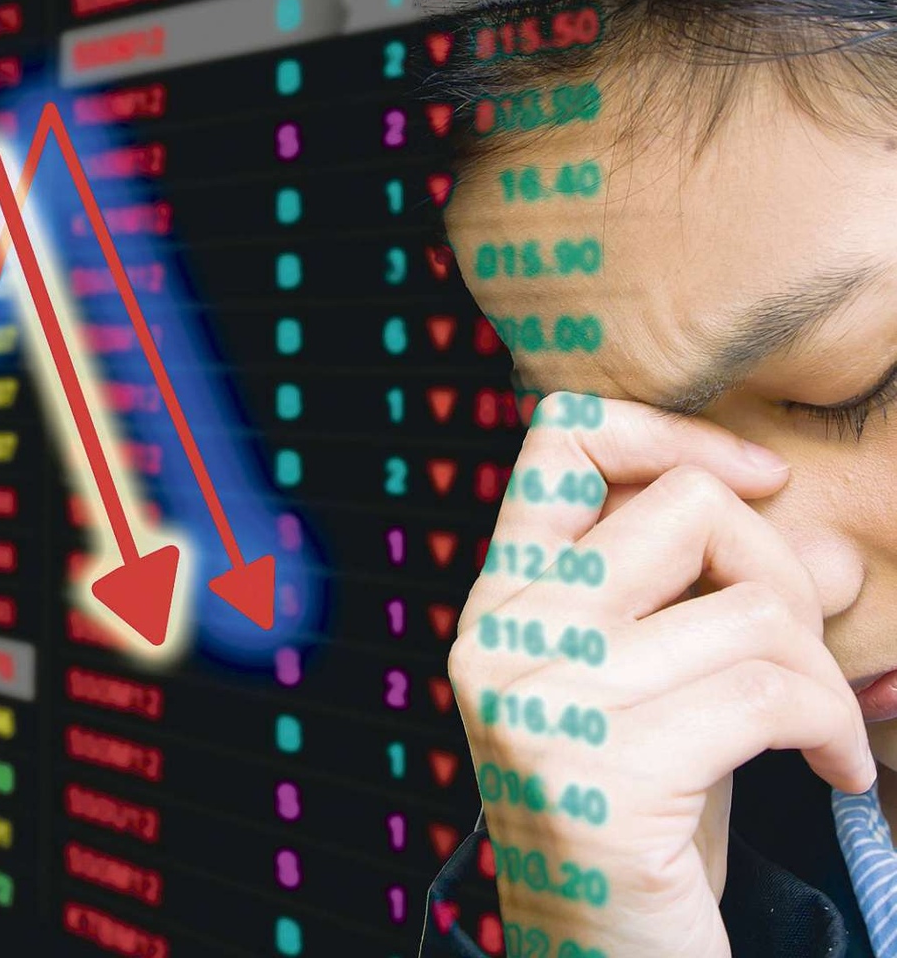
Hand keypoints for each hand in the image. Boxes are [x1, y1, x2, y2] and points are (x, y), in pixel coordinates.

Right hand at [448, 392, 875, 957]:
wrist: (598, 955)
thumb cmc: (637, 814)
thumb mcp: (667, 687)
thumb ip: (718, 601)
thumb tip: (829, 546)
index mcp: (501, 600)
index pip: (561, 443)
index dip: (669, 433)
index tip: (755, 482)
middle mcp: (504, 635)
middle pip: (684, 505)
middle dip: (781, 564)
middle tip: (803, 645)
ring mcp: (547, 699)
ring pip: (747, 605)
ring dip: (821, 668)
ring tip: (823, 726)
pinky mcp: (608, 769)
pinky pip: (771, 693)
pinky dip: (832, 728)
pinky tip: (836, 771)